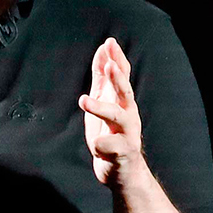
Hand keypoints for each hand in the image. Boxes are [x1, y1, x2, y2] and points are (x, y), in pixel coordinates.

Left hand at [80, 37, 143, 187]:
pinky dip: (102, 144)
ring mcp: (127, 133)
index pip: (122, 75)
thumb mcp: (105, 101)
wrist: (121, 169)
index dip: (117, 59)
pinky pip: (110, 146)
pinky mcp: (122, 152)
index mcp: (123, 101)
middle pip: (126, 92)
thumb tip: (104, 49)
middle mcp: (128, 114)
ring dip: (101, 107)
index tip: (110, 43)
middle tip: (110, 65)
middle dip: (119, 78)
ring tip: (84, 99)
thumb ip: (103, 78)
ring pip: (117, 117)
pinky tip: (97, 144)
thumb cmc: (111, 132)